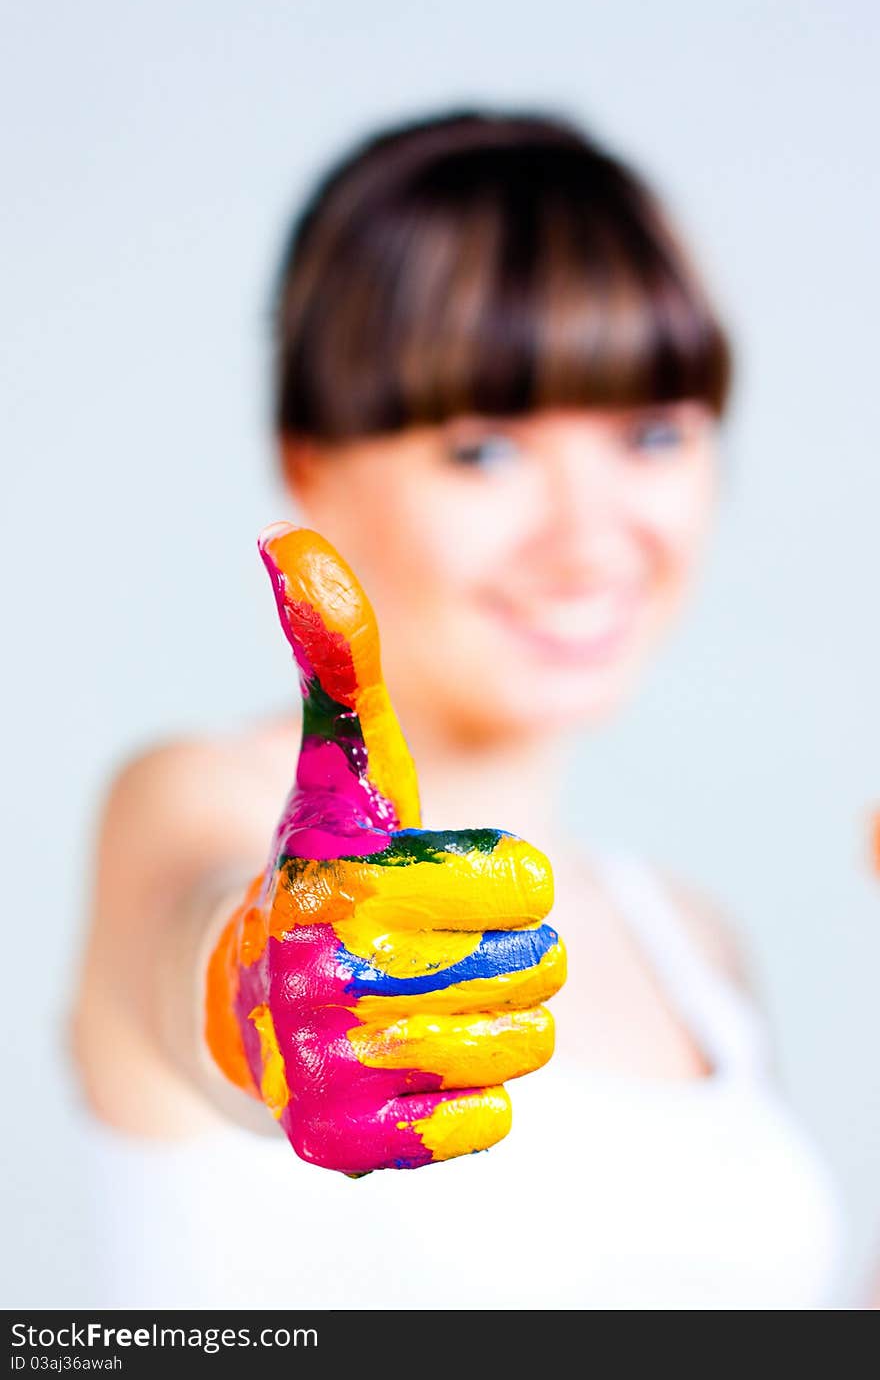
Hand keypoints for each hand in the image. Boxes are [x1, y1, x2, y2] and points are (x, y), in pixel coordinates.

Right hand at [205, 524, 565, 1172]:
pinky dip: (480, 1105)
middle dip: (523, 956)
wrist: (203, 996)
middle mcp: (331, 975)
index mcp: (343, 876)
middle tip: (499, 954)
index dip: (509, 880)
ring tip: (487, 1012)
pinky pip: (467, 1132)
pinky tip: (463, 1074)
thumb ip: (330, 671)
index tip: (494, 880)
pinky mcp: (342, 1136)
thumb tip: (297, 550)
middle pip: (522, 969)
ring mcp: (334, 1065)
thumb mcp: (316, 766)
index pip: (504, 880)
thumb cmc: (290, 869)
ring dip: (512, 1027)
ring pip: (506, 1052)